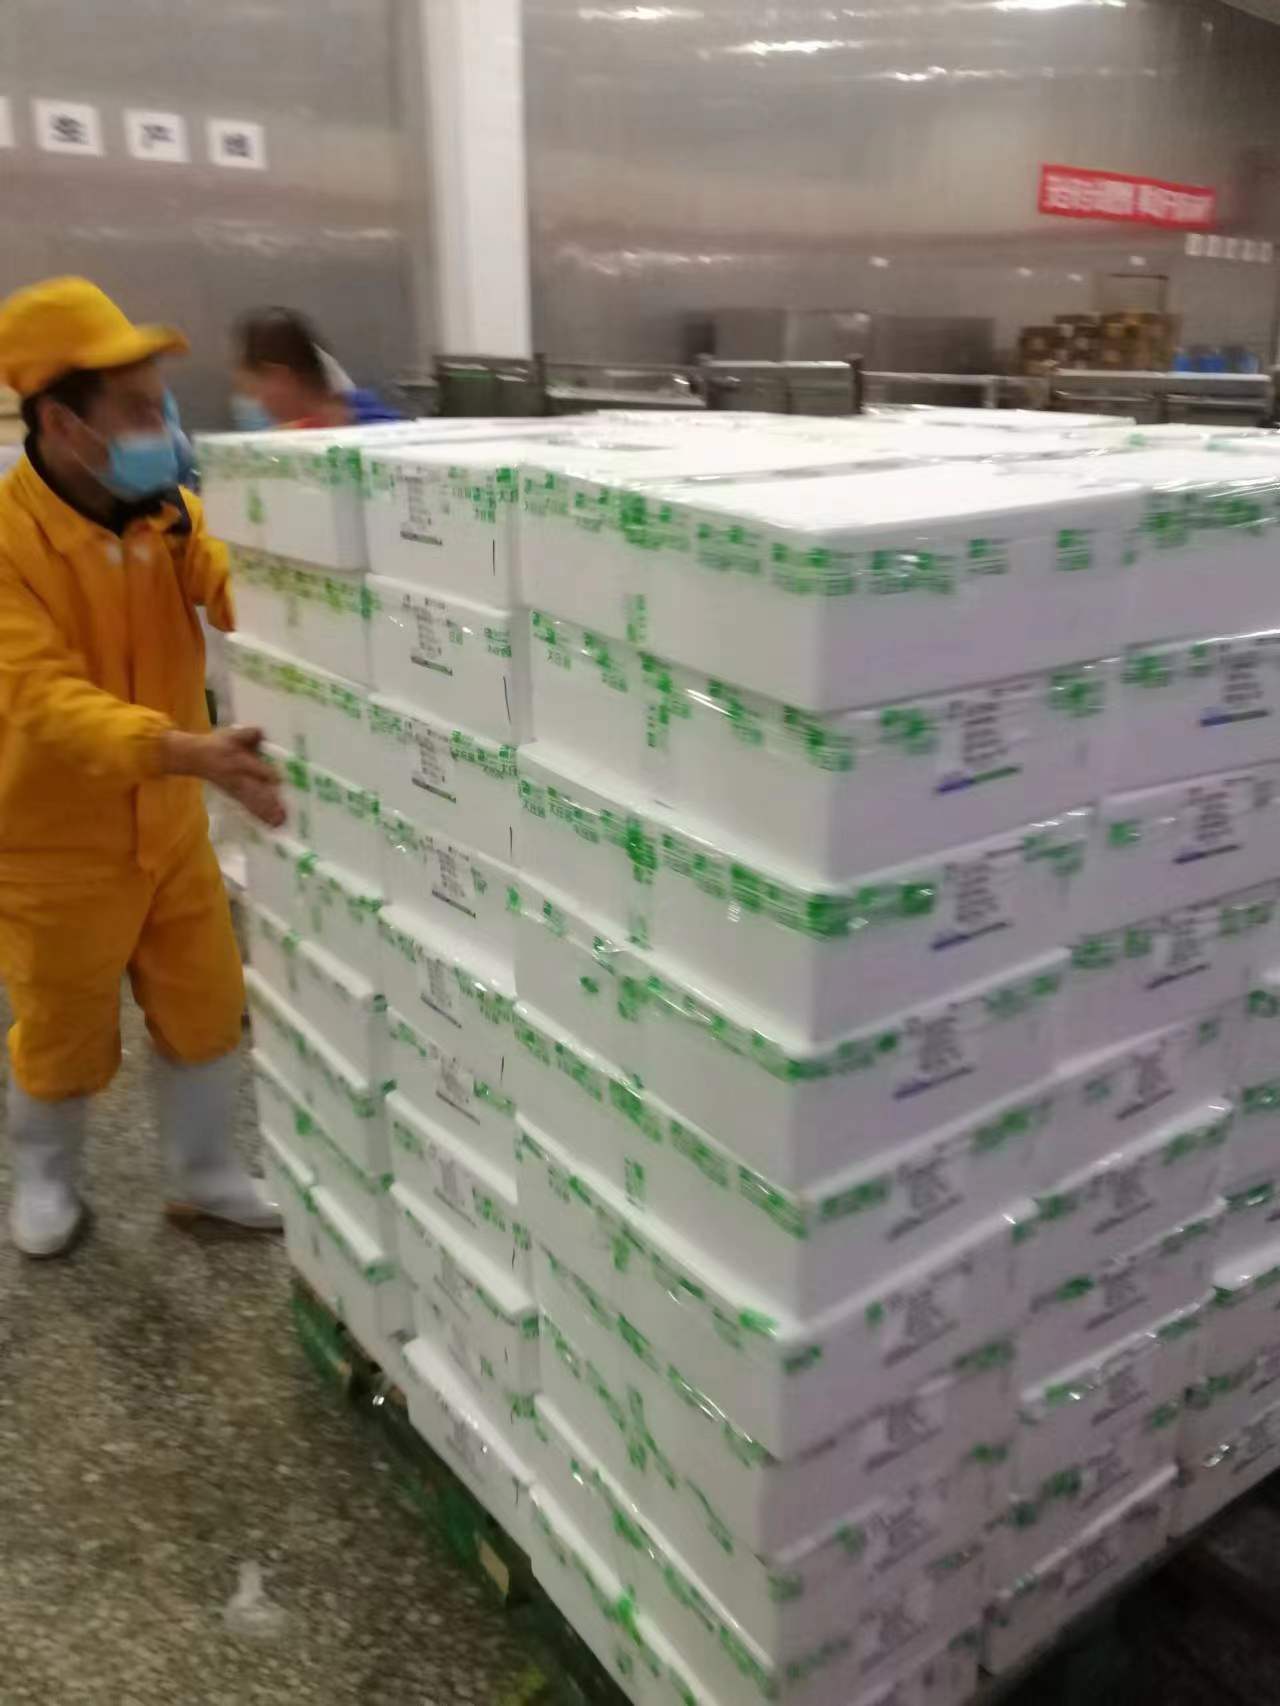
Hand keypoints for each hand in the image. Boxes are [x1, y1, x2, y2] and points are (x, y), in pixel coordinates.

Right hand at [160, 725, 285, 828]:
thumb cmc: (217, 745)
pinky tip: (269, 824)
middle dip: (269, 803)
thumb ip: (249, 734)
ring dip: (266, 813)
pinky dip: (258, 816)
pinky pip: (248, 807)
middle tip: (283, 814)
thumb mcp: (232, 734)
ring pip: (253, 803)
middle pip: (256, 792)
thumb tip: (263, 733)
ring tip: (279, 824)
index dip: (270, 775)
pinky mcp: (235, 796)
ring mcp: (237, 790)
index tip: (283, 781)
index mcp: (239, 762)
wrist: (196, 757)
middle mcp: (239, 778)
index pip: (257, 770)